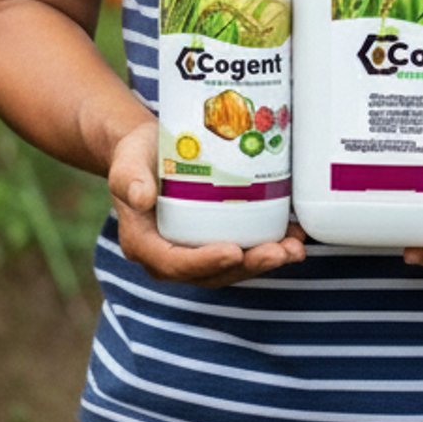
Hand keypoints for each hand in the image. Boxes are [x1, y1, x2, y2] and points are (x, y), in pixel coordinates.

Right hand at [107, 122, 305, 287]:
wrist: (149, 148)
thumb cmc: (135, 154)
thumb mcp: (127, 161)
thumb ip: (130, 178)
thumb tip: (141, 197)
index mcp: (145, 244)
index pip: (175, 263)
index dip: (205, 262)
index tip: (234, 250)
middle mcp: (171, 255)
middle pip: (211, 272)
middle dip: (248, 265)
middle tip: (279, 252)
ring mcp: (196, 250)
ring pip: (232, 265)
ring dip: (265, 261)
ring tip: (295, 248)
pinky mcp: (215, 237)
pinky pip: (244, 249)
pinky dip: (270, 244)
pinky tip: (295, 234)